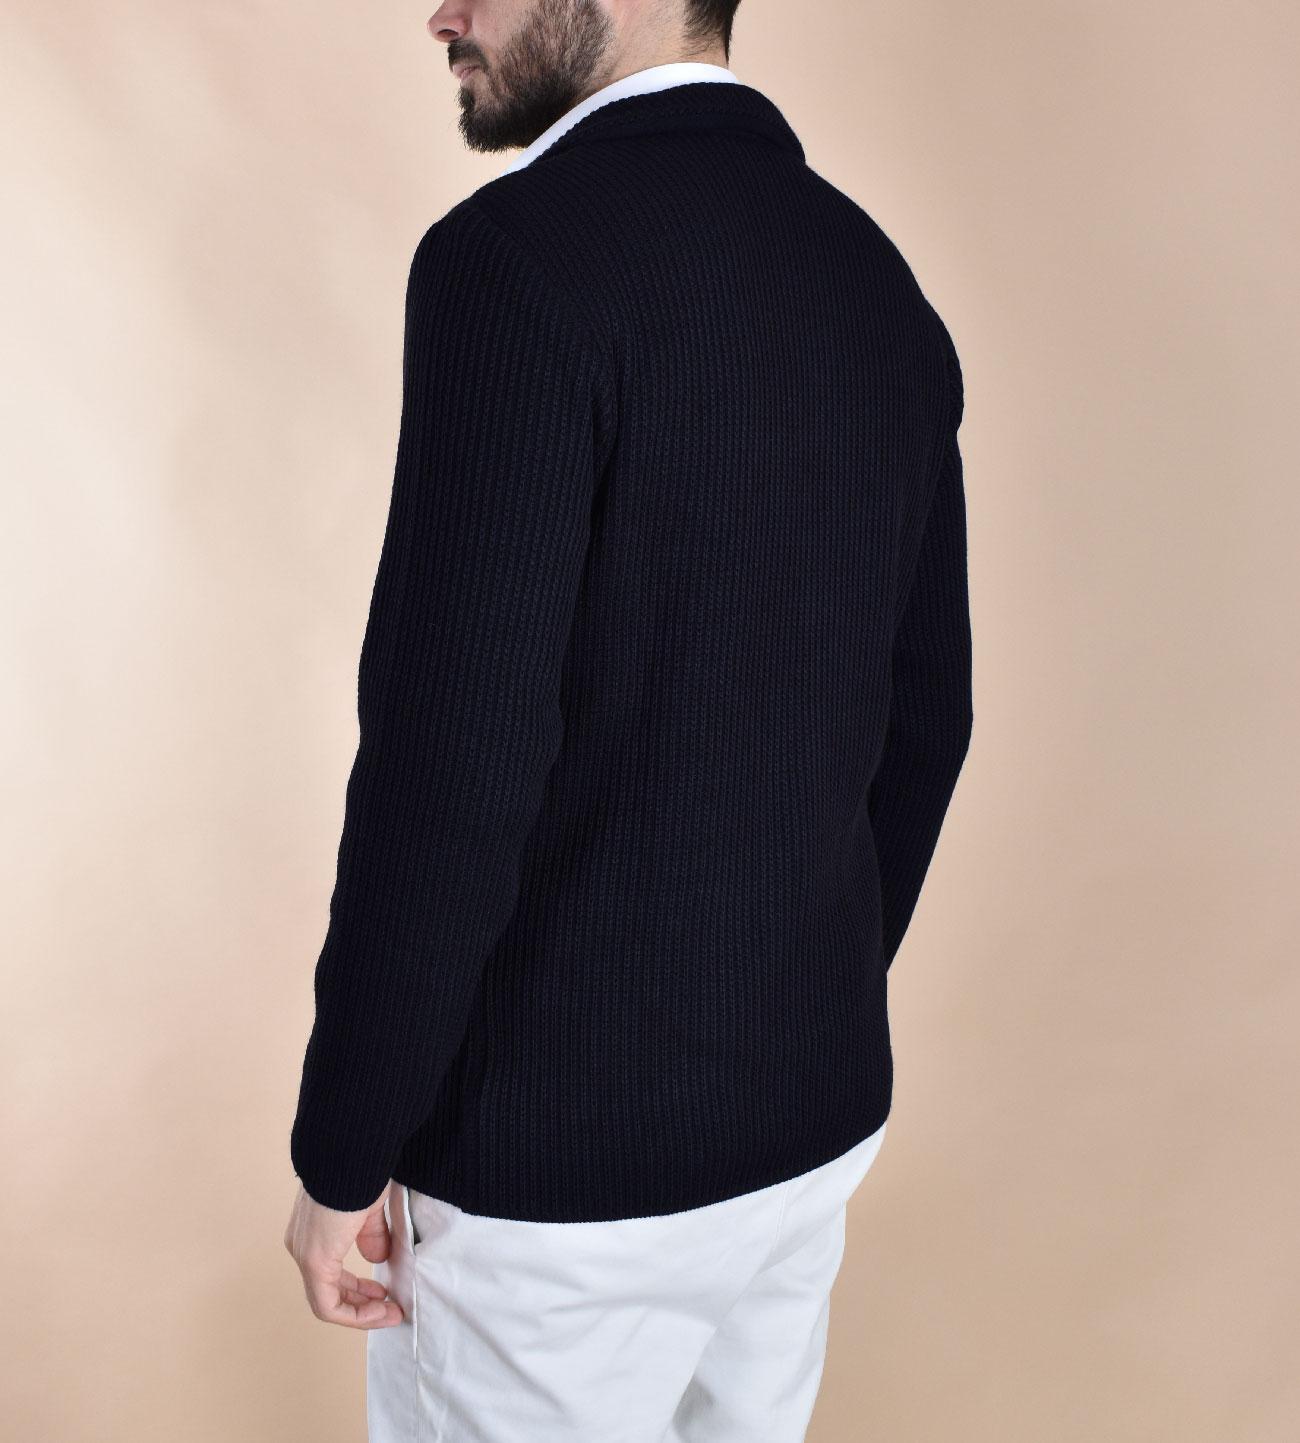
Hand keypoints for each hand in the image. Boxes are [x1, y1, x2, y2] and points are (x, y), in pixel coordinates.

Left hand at [284, 1180, 404, 1327]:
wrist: (349, 1156)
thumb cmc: (360, 1171)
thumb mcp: (368, 1209)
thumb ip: (370, 1234)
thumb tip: (377, 1257)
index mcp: (312, 1231)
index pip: (329, 1273)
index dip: (357, 1288)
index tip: (383, 1291)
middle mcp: (301, 1245)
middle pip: (327, 1291)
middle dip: (361, 1303)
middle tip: (389, 1306)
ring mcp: (304, 1254)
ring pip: (326, 1301)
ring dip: (360, 1313)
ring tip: (389, 1314)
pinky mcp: (313, 1260)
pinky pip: (327, 1304)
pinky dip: (355, 1314)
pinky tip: (380, 1310)